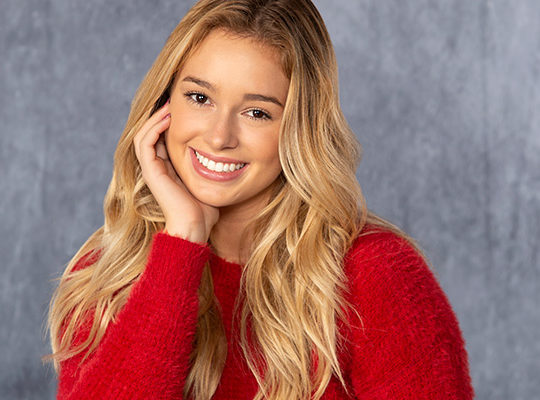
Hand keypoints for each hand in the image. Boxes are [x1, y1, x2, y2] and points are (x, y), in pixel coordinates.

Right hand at [133, 100, 218, 242]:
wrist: (196, 227)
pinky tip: (169, 117)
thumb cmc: (207, 210)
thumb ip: (212, 168)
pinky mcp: (151, 172)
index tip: (186, 107)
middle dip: (161, 115)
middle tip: (175, 99)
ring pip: (144, 134)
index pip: (163, 138)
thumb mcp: (211, 181)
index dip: (170, 122)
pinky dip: (154, 127)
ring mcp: (152, 170)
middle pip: (151, 133)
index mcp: (168, 169)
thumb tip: (228, 154)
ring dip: (156, 117)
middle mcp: (157, 168)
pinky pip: (145, 142)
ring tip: (170, 104)